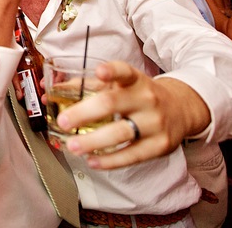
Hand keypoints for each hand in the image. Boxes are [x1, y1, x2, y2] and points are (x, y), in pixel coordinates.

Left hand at [56, 61, 208, 169]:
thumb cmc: (141, 96)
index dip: (112, 71)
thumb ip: (88, 87)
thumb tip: (50, 92)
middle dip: (84, 113)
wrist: (181, 109)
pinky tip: (93, 161)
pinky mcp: (159, 145)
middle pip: (112, 104)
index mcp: (135, 80)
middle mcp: (146, 99)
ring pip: (121, 133)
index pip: (124, 72)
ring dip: (93, 141)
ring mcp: (154, 123)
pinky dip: (110, 160)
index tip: (100, 72)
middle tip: (63, 121)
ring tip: (73, 146)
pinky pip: (132, 155)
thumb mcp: (122, 85)